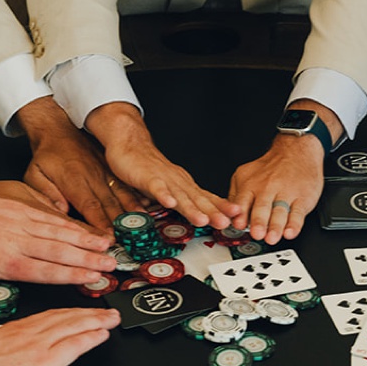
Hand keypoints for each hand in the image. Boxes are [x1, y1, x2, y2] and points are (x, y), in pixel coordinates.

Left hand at [0, 181, 114, 312]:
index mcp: (5, 260)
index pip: (46, 270)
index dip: (72, 274)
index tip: (93, 278)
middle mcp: (17, 238)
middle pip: (60, 250)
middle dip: (89, 258)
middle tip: (112, 263)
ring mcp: (20, 220)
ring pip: (59, 231)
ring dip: (85, 238)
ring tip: (107, 244)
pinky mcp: (19, 206)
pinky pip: (49, 215)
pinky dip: (69, 222)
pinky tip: (83, 226)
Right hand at [0, 307, 118, 365]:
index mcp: (9, 330)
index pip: (44, 319)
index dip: (63, 314)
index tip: (74, 312)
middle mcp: (27, 334)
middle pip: (64, 319)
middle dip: (86, 314)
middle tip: (104, 311)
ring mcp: (38, 346)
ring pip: (74, 327)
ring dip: (96, 322)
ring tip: (111, 319)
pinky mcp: (46, 363)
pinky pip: (75, 346)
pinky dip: (91, 338)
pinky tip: (103, 334)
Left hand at [15, 97, 141, 228]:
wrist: (58, 130)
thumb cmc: (46, 155)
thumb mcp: (34, 173)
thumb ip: (46, 193)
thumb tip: (61, 211)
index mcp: (73, 179)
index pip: (88, 205)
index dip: (99, 223)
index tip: (108, 238)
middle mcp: (92, 176)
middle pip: (108, 204)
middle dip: (118, 224)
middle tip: (127, 240)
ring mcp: (103, 172)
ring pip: (120, 195)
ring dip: (130, 212)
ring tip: (141, 226)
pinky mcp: (110, 169)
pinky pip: (124, 185)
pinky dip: (134, 198)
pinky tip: (143, 208)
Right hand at [86, 103, 237, 228]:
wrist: (130, 143)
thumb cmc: (148, 168)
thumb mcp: (169, 189)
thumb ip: (180, 203)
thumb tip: (193, 219)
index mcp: (184, 185)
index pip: (206, 198)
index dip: (221, 207)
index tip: (236, 216)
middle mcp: (178, 182)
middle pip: (198, 199)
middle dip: (213, 212)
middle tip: (226, 222)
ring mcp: (164, 179)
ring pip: (180, 196)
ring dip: (192, 209)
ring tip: (203, 220)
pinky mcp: (147, 177)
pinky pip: (156, 187)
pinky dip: (163, 195)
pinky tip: (169, 203)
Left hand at [229, 134, 324, 242]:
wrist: (297, 151)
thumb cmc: (271, 168)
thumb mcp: (246, 175)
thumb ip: (236, 195)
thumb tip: (229, 215)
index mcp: (251, 185)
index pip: (243, 202)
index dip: (240, 214)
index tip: (239, 224)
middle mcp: (267, 189)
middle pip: (262, 208)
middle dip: (259, 222)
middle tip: (257, 234)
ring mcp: (286, 193)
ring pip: (280, 212)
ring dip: (276, 226)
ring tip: (272, 237)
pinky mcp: (302, 198)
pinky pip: (298, 213)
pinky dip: (294, 224)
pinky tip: (290, 232)